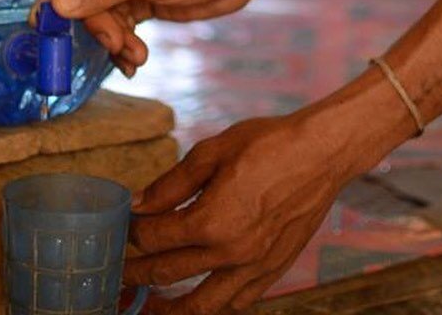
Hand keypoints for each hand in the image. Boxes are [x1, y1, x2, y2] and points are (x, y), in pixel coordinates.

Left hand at [124, 112, 353, 313]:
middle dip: (137, 273)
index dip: (132, 233)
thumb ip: (173, 182)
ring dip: (169, 308)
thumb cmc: (269, 143)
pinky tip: (201, 300)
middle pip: (168, 273)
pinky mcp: (273, 270)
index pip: (154, 237)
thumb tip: (140, 203)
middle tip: (119, 273)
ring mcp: (253, 267)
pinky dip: (213, 306)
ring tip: (149, 306)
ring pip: (201, 306)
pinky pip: (236, 302)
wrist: (322, 152)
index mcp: (210, 220)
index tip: (123, 228)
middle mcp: (230, 253)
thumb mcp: (214, 151)